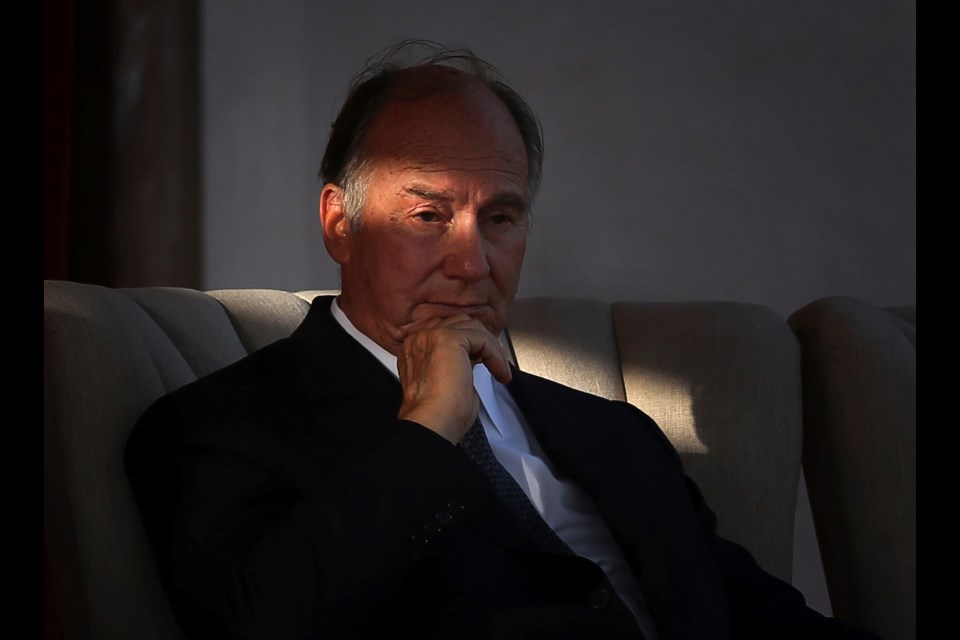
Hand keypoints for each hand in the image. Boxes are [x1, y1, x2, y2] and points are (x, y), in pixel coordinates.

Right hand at [396, 314, 512, 443]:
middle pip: (461, 325)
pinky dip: (495, 354)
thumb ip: (457, 366)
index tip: (486, 361)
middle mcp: (420, 339)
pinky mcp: (448, 339)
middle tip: (496, 363)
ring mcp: (432, 336)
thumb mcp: (449, 384)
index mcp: (416, 349)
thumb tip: (472, 364)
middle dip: (483, 342)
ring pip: (473, 328)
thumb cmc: (438, 415)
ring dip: (492, 349)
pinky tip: (499, 371)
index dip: (472, 345)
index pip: (450, 332)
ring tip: (500, 369)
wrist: (432, 424)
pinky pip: (481, 338)